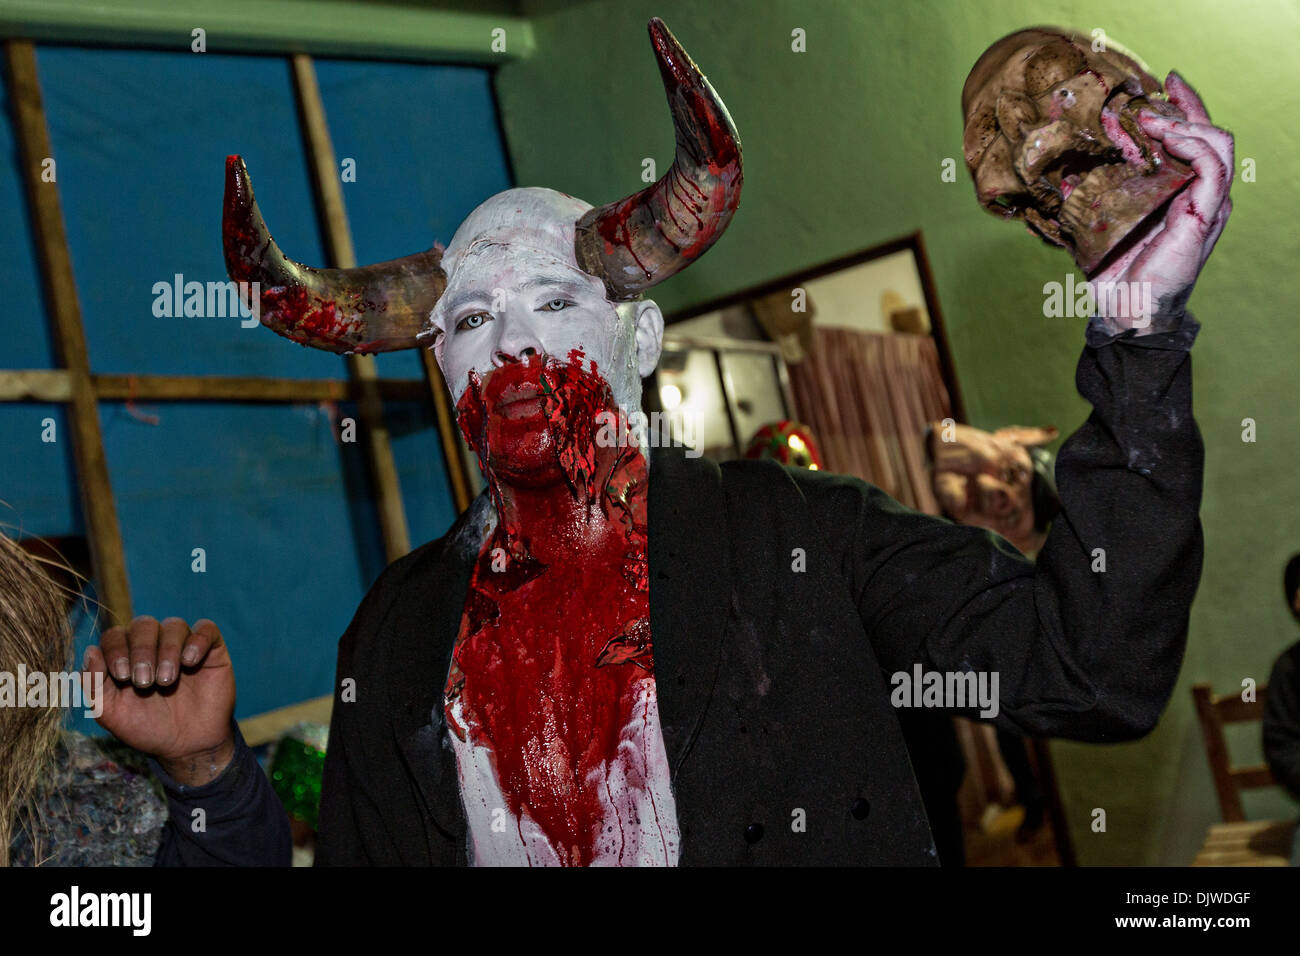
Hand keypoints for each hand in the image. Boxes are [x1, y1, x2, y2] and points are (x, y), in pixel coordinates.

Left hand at [83, 616, 236, 785]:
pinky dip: (197, 640)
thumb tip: (90, 651)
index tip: (122, 676)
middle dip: (142, 651)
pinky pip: (206, 629)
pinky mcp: (212, 649)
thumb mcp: (111, 712)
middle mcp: (154, 644)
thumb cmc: (146, 728)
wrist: (187, 745)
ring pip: (173, 625)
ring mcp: (183, 645)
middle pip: (143, 625)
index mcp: (126, 655)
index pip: (115, 635)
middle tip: (144, 682)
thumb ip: (94, 684)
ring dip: (167, 650)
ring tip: (167, 680)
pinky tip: (190, 662)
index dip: (115, 649)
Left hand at [1089, 71, 1232, 330]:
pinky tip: (1167, 137)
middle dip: (1186, 106)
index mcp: (1179, 192)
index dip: (1180, 108)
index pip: (1190, 140)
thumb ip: (1087, 197)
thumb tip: (1051, 177)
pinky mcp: (1205, 215)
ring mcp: (1207, 203)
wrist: (1124, 310)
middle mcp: (1199, 193)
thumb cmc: (1112, 272)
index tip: (1160, 83)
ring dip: (1187, 122)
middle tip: (1158, 89)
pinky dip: (1193, 145)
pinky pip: (1213, 169)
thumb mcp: (1097, 224)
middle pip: (1208, 134)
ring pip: (1217, 144)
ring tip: (1153, 117)